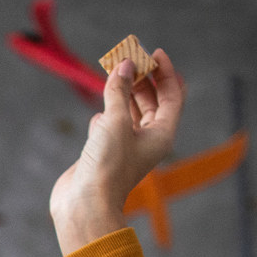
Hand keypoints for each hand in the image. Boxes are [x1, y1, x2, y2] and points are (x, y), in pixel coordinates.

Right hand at [48, 50, 185, 255]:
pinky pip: (110, 126)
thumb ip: (120, 89)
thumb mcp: (116, 120)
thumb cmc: (107, 166)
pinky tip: (99, 112)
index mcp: (161, 135)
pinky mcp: (105, 153)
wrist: (84, 204)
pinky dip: (106, 114)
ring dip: (122, 91)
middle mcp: (147, 141)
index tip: (154, 53)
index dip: (166, 72)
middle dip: (142, 78)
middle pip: (152, 101)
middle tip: (129, 58)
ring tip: (113, 72)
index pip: (172, 96)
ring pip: (129, 111)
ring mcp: (125, 147)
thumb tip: (125, 65)